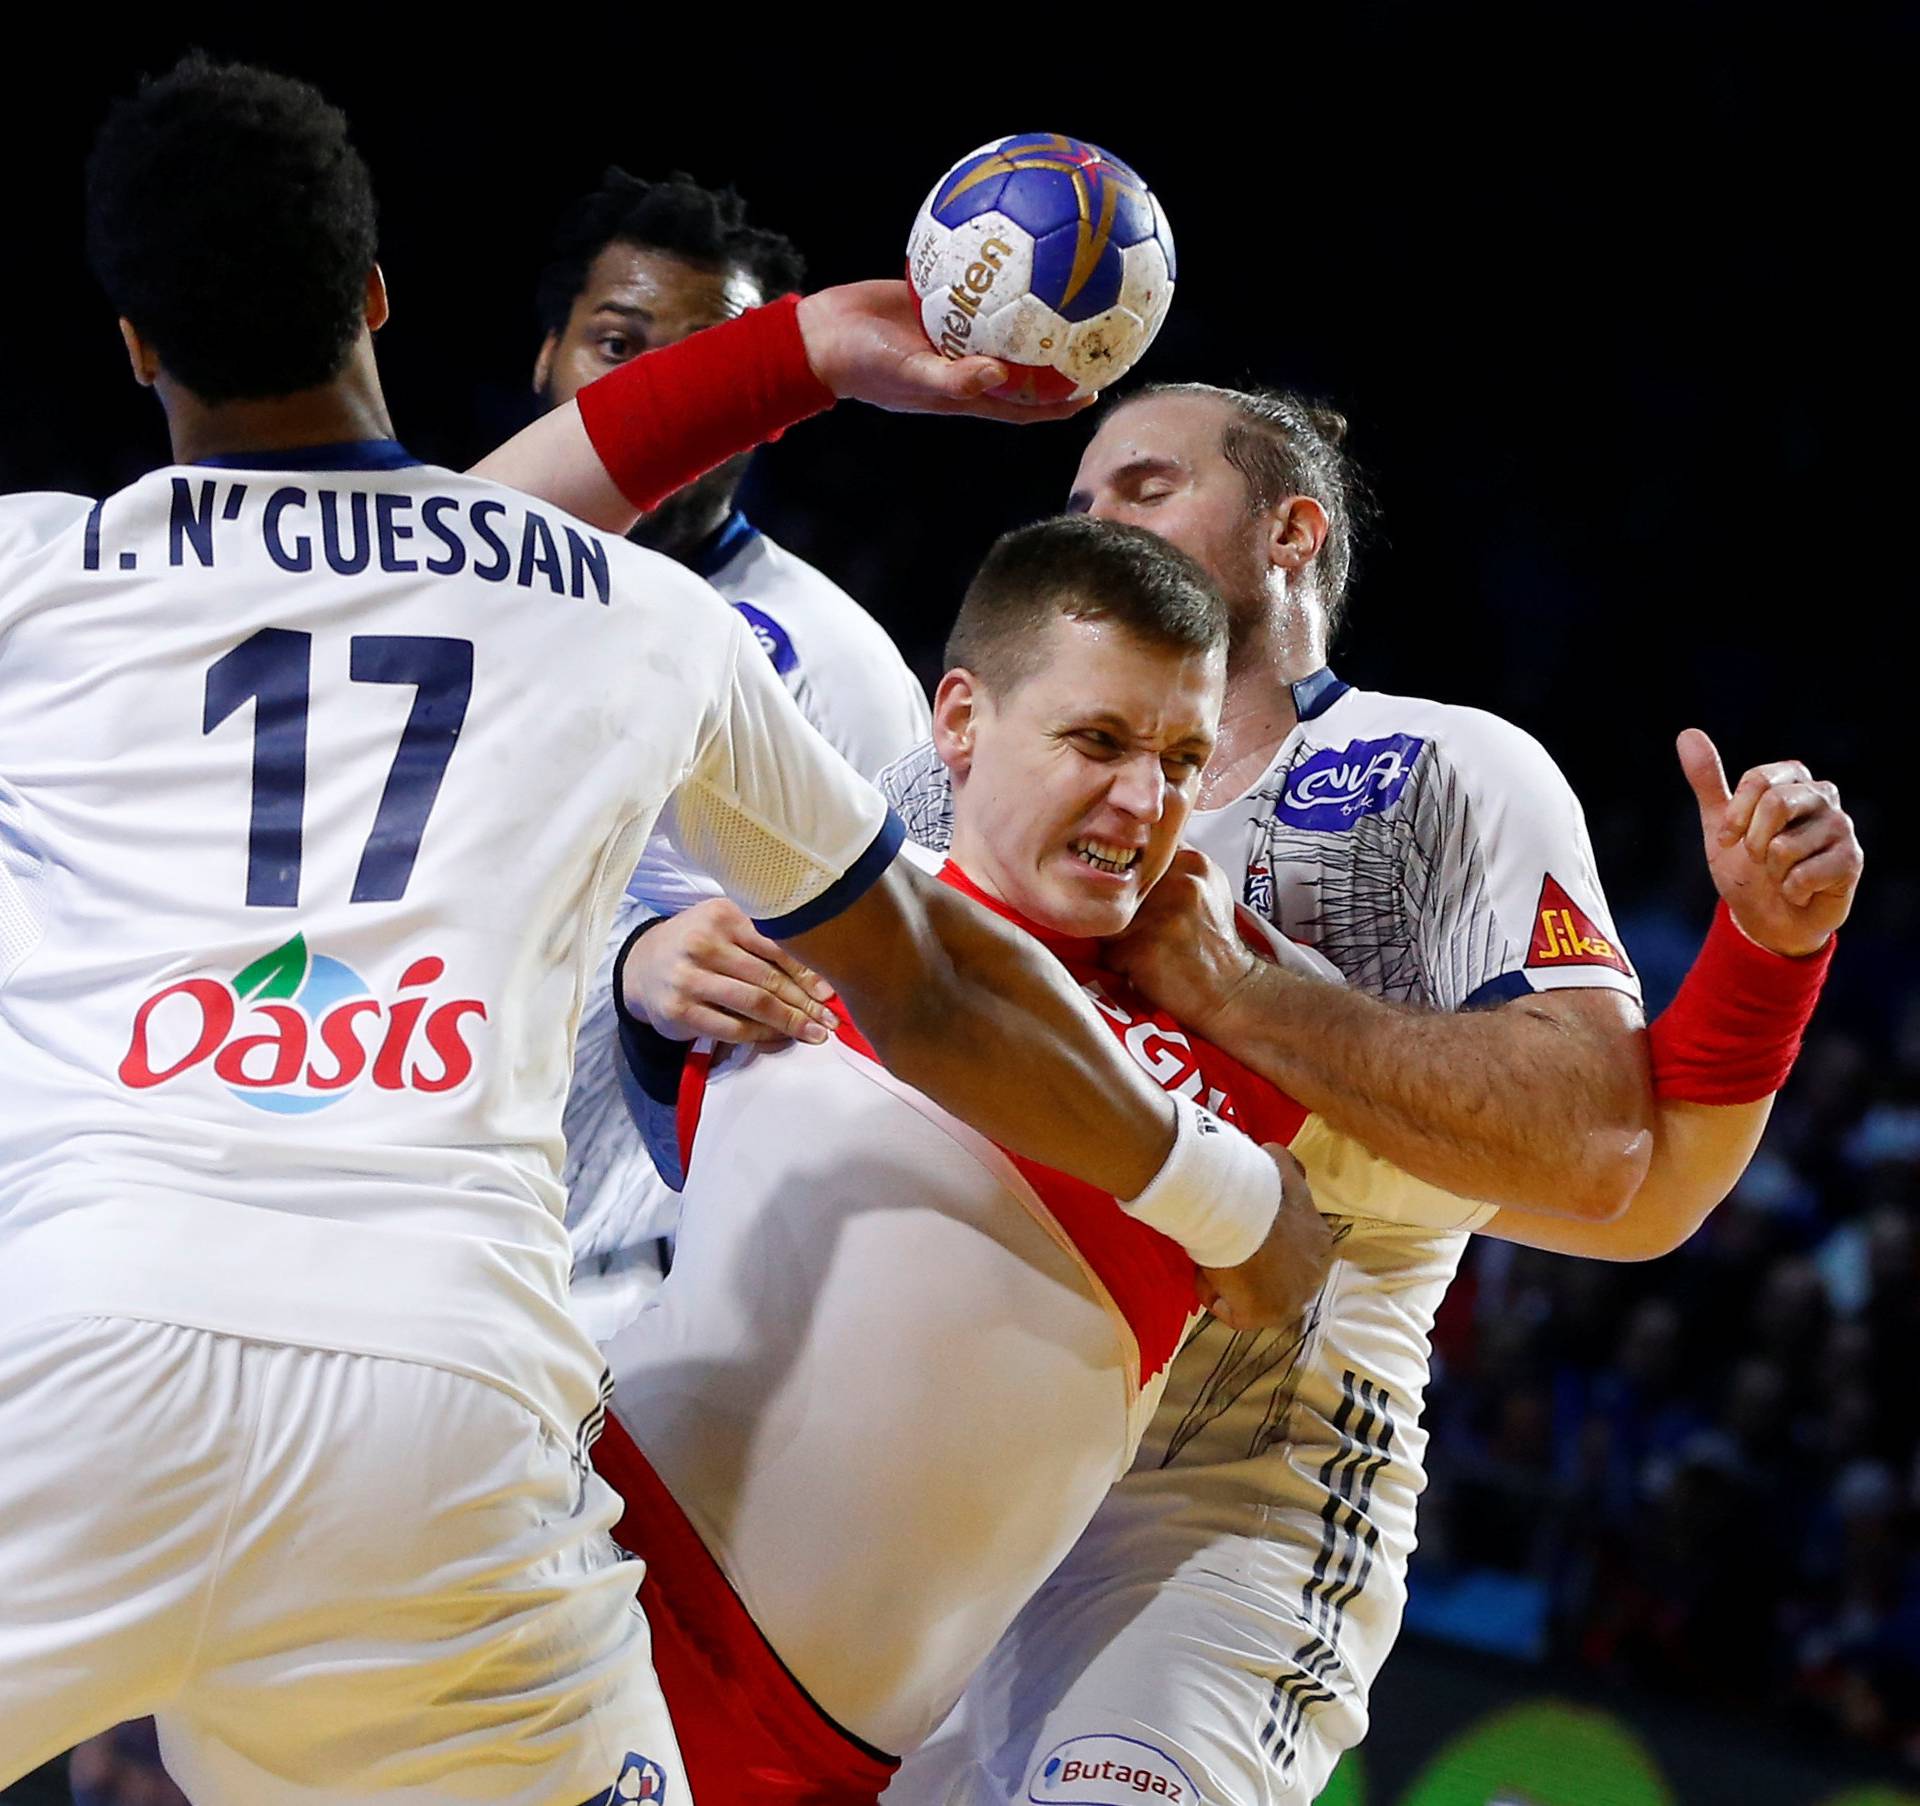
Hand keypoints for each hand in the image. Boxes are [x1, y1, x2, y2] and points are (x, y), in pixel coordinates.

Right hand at [621, 899, 839, 1044]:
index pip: (775, 945)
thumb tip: (818, 977)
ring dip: (789, 1023)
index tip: (830, 993)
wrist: (641, 966)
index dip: (807, 972)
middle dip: (804, 1003)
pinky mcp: (679, 1011)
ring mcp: (688, 978)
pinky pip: (732, 1028)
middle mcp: (702, 943)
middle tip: (830, 1020)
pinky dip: (761, 1036)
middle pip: (767, 978)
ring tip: (813, 1034)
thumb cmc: (698, 944)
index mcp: (722, 916)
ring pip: (753, 1005)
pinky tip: (779, 1037)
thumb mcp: (724, 926)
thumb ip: (763, 938)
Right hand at [795, 281, 1095, 423]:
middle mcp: (967, 362)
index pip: (1026, 404)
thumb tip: (998, 375)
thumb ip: (953, 380)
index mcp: (967, 392)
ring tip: (1069, 276)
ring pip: (1003, 319)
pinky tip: (1015, 241)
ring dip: (1033, 305)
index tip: (1095, 388)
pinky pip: (973, 286)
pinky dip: (993, 272)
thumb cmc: (865, 367)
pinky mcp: (937, 300)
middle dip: (1059, 351)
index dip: (1060, 402)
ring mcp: (954, 330)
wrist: (823, 335)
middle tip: (1097, 326)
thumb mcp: (910, 376)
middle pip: (1024, 362)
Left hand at [1107, 848, 1262, 1038]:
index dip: (1133, 877)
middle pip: (1120, 887)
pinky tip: (1145, 967)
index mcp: (1193, 862)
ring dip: (1118, 938)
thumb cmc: (1214, 942)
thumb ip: (1174, 865)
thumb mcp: (1207, 887)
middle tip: (1147, 930)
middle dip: (1124, 910)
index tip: (1142, 896)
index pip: (1139, 854)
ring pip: (1110, 919)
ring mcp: (1161, 915)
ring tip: (1147, 949)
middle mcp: (1178, 883)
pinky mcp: (1144, 948)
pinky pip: (1109, 952)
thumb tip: (1134, 853)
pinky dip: (1120, 964)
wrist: (1232, 988)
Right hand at [1196, 1146, 1333, 1331]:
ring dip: (1231, 1282)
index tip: (1239, 1229)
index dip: (1264, 1242)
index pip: (1292, 1250)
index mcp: (1319, 1241)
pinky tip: (1204, 1274)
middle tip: (1222, 1247)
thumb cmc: (1259, 1189)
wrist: (1241, 1211)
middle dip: (1251, 1267)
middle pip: (1276, 1278)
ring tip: (1208, 1260)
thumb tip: (1273, 1155)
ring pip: (1253, 1297)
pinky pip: (1233, 1313)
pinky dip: (1214, 1295)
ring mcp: (1290, 1300)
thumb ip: (1284, 1165)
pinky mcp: (1263, 1316)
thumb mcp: (1278, 1167)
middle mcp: (1313, 1274)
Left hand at [1677, 729, 1862, 956]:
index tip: (1726, 840)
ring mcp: (1841, 826)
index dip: (1736, 815)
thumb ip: (1708, 780)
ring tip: (1782, 874)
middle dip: (1752, 842)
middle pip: (1777, 803)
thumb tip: (1687, 734)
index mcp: (1792, 780)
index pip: (1759, 779)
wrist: (1770, 917)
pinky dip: (1790, 889)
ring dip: (1772, 871)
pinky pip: (1804, 874)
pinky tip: (1800, 890)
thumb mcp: (1719, 823)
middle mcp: (1823, 796)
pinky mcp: (1852, 860)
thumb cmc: (1748, 866)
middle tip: (1757, 859)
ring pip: (1787, 846)